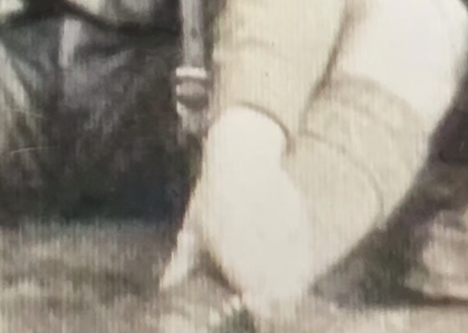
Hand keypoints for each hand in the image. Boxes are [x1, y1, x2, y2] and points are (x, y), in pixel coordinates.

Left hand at [160, 108, 311, 316]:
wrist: (239, 157)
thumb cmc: (211, 195)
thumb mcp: (194, 225)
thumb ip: (181, 260)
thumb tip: (164, 286)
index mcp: (226, 237)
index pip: (245, 277)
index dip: (253, 298)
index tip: (252, 305)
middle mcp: (254, 232)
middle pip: (272, 277)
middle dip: (273, 299)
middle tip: (269, 311)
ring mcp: (277, 223)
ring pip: (291, 265)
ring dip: (289, 286)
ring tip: (284, 299)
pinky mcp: (295, 215)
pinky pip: (303, 248)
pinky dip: (302, 265)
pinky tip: (298, 277)